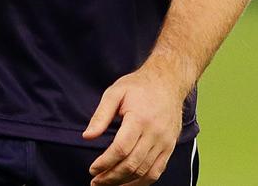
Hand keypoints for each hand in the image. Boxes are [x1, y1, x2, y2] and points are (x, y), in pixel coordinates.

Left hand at [82, 61, 184, 184]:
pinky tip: (127, 183)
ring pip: (144, 172)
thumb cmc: (138, 86)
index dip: (105, 163)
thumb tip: (87, 136)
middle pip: (132, 164)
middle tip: (95, 181)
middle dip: (111, 177)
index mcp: (139, 118)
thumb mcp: (116, 92)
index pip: (121, 149)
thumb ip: (101, 115)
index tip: (92, 169)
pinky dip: (141, 182)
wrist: (167, 82)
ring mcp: (164, 142)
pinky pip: (156, 172)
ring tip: (107, 183)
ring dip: (124, 182)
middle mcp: (155, 133)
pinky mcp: (169, 148)